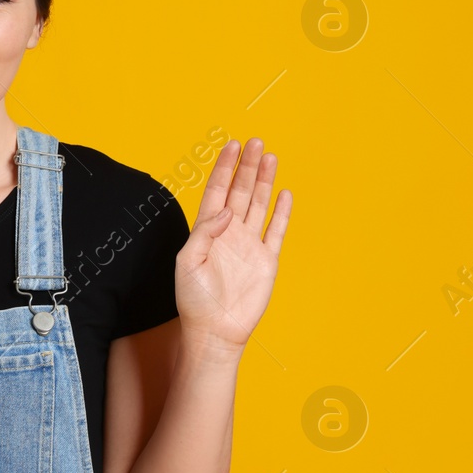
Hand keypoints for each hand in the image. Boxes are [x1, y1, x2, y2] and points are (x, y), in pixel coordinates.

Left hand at [174, 138, 291, 353]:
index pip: (217, 191)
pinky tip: (285, 193)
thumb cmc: (194, 299)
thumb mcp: (187, 262)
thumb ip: (204, 233)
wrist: (215, 330)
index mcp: (207, 230)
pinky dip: (282, 212)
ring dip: (265, 181)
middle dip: (247, 166)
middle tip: (255, 141)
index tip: (232, 146)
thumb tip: (227, 210)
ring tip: (270, 156)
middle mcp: (230, 232)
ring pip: (260, 205)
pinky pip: (277, 230)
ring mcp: (249, 244)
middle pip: (241, 191)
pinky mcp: (267, 260)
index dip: (225, 168)